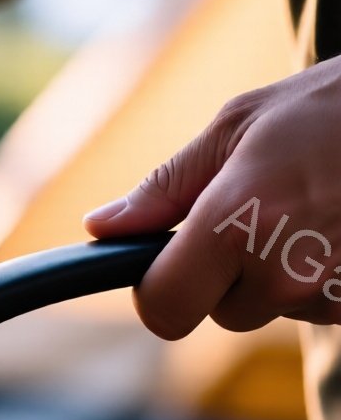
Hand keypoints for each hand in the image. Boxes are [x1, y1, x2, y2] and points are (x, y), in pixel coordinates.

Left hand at [84, 57, 340, 336]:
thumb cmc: (329, 107)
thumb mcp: (236, 127)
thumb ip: (165, 187)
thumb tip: (102, 227)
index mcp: (236, 222)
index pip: (165, 308)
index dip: (157, 291)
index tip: (164, 267)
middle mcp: (286, 269)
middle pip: (224, 312)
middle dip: (228, 274)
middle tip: (261, 212)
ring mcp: (335, 291)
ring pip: (278, 308)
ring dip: (283, 272)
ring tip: (314, 208)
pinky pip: (324, 304)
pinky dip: (326, 274)